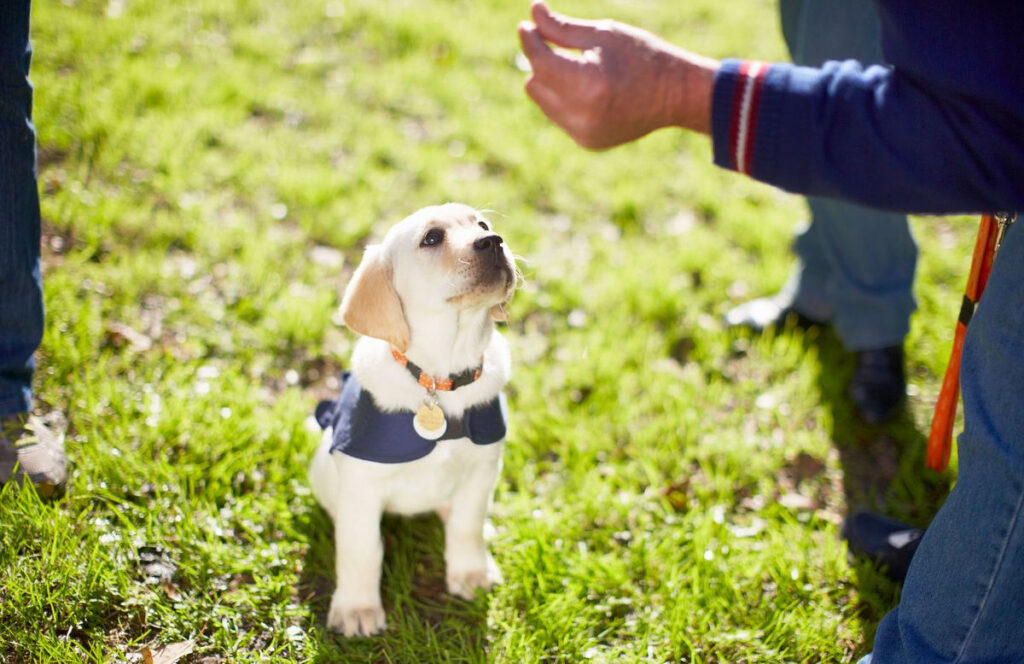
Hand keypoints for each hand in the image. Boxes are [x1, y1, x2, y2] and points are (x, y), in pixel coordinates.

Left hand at [517, 1, 718, 149]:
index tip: (526, 26)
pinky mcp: (588, 142)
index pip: (541, 62)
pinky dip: (565, 102)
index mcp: (588, 84)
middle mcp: (582, 115)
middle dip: (542, 63)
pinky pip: (560, 117)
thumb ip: (563, 28)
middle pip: (536, 84)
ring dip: (551, 83)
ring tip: (578, 69)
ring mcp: (584, 133)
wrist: (676, 95)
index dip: (530, 42)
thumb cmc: (642, 56)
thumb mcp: (603, 35)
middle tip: (557, 46)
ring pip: (544, 103)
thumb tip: (532, 13)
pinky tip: (589, 90)